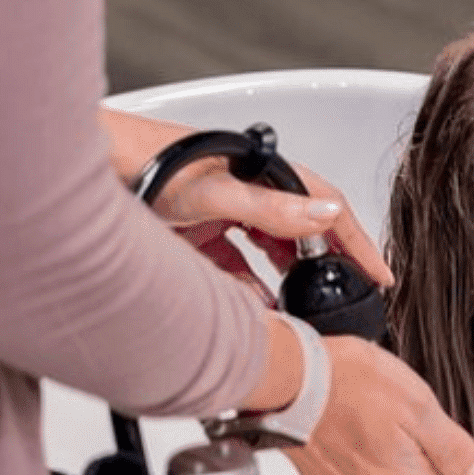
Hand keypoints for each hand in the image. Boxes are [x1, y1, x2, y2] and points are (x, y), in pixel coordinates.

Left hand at [99, 107, 393, 287]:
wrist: (93, 170)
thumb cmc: (147, 163)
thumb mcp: (215, 191)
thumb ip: (270, 209)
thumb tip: (325, 217)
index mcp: (264, 174)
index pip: (327, 210)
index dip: (357, 243)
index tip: (380, 274)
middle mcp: (249, 192)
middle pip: (302, 233)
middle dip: (326, 266)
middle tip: (346, 299)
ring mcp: (224, 214)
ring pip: (270, 253)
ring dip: (286, 280)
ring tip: (304, 310)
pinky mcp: (199, 235)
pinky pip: (236, 268)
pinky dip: (248, 290)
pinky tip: (255, 310)